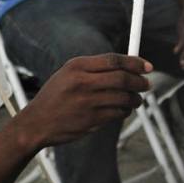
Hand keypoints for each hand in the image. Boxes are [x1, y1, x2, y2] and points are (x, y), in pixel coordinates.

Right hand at [20, 54, 150, 147]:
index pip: (113, 60)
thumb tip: (128, 66)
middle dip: (140, 82)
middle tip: (145, 84)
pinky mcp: (92, 119)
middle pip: (122, 78)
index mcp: (75, 66)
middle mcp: (81, 82)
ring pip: (124, 97)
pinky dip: (125, 110)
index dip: (134, 62)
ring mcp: (87, 101)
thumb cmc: (55, 97)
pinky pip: (119, 112)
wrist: (37, 122)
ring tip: (135, 99)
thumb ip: (93, 69)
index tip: (146, 67)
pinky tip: (122, 109)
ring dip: (135, 98)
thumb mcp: (67, 75)